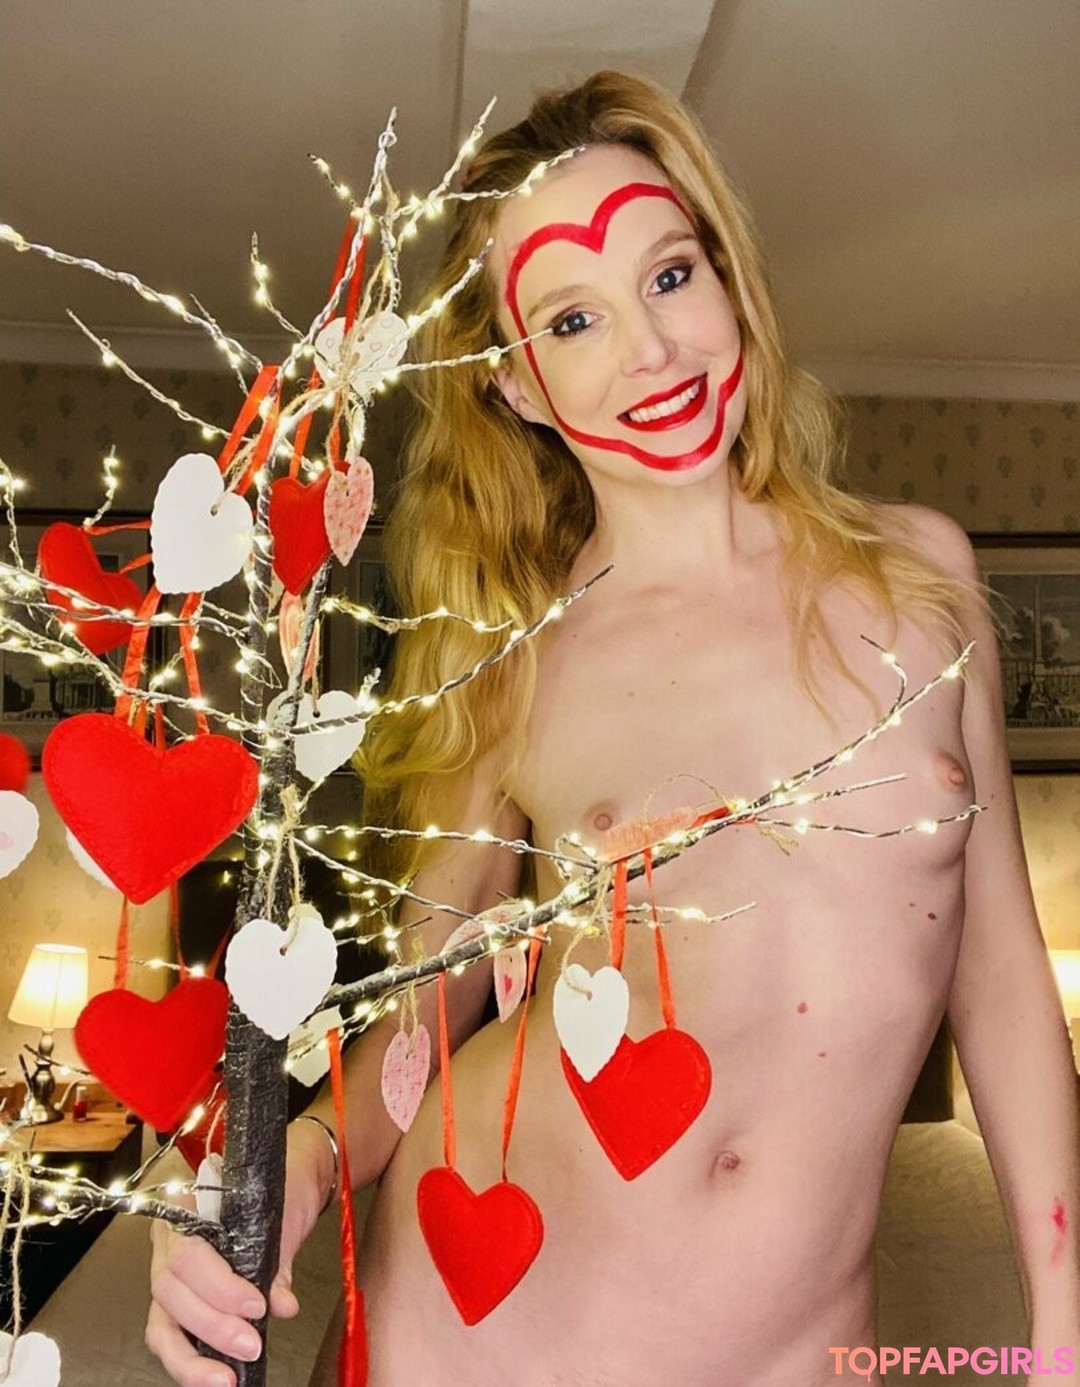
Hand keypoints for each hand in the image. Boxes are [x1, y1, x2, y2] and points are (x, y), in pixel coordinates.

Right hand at [145, 1132, 326, 1386]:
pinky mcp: (179, 1303)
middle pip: (169, 1292)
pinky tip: (214, 1377)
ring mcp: (169, 1274)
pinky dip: (190, 1361)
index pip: (188, 1254)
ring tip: (226, 1379)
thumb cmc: (282, 1187)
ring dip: (191, 1357)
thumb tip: (281, 1305)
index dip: (218, 1287)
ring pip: (161, 1323)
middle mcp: (169, 1242)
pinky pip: (170, 1336)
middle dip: (211, 1325)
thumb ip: (277, 1262)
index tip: (256, 1305)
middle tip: (250, 1344)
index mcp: (187, 1208)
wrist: (291, 1175)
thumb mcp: (282, 1215)